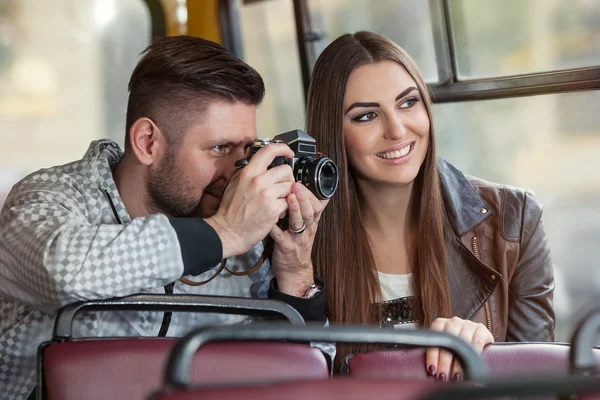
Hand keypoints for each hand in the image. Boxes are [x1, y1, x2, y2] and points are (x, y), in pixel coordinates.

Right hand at [206, 143, 294, 257]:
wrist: (228, 231)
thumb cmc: (230, 211)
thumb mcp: (234, 184)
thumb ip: (248, 173)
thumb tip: (261, 164)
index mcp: (248, 172)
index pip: (269, 150)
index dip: (282, 148)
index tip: (288, 153)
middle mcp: (258, 181)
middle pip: (286, 170)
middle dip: (287, 179)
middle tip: (281, 188)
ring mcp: (266, 194)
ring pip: (290, 186)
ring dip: (287, 195)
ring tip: (277, 202)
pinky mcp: (273, 209)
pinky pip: (289, 202)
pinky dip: (285, 208)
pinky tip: (276, 212)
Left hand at [269, 183, 329, 296]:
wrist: (294, 271)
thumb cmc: (298, 245)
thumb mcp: (310, 228)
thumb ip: (313, 211)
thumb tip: (324, 195)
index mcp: (311, 223)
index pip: (317, 206)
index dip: (310, 195)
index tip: (302, 182)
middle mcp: (306, 230)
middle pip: (309, 213)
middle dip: (304, 198)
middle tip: (296, 185)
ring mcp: (297, 239)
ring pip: (299, 223)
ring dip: (294, 210)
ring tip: (289, 197)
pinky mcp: (286, 248)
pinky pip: (280, 237)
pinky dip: (274, 228)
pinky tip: (270, 219)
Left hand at [426, 317, 492, 381]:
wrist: (478, 341)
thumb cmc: (457, 348)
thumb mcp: (445, 348)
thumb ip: (437, 353)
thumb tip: (430, 370)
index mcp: (441, 323)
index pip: (434, 337)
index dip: (432, 355)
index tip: (432, 370)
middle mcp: (454, 322)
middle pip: (448, 341)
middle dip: (444, 362)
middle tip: (443, 376)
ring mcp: (468, 324)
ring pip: (462, 342)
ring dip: (458, 361)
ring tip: (456, 375)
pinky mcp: (482, 329)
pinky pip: (477, 341)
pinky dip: (473, 355)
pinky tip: (471, 366)